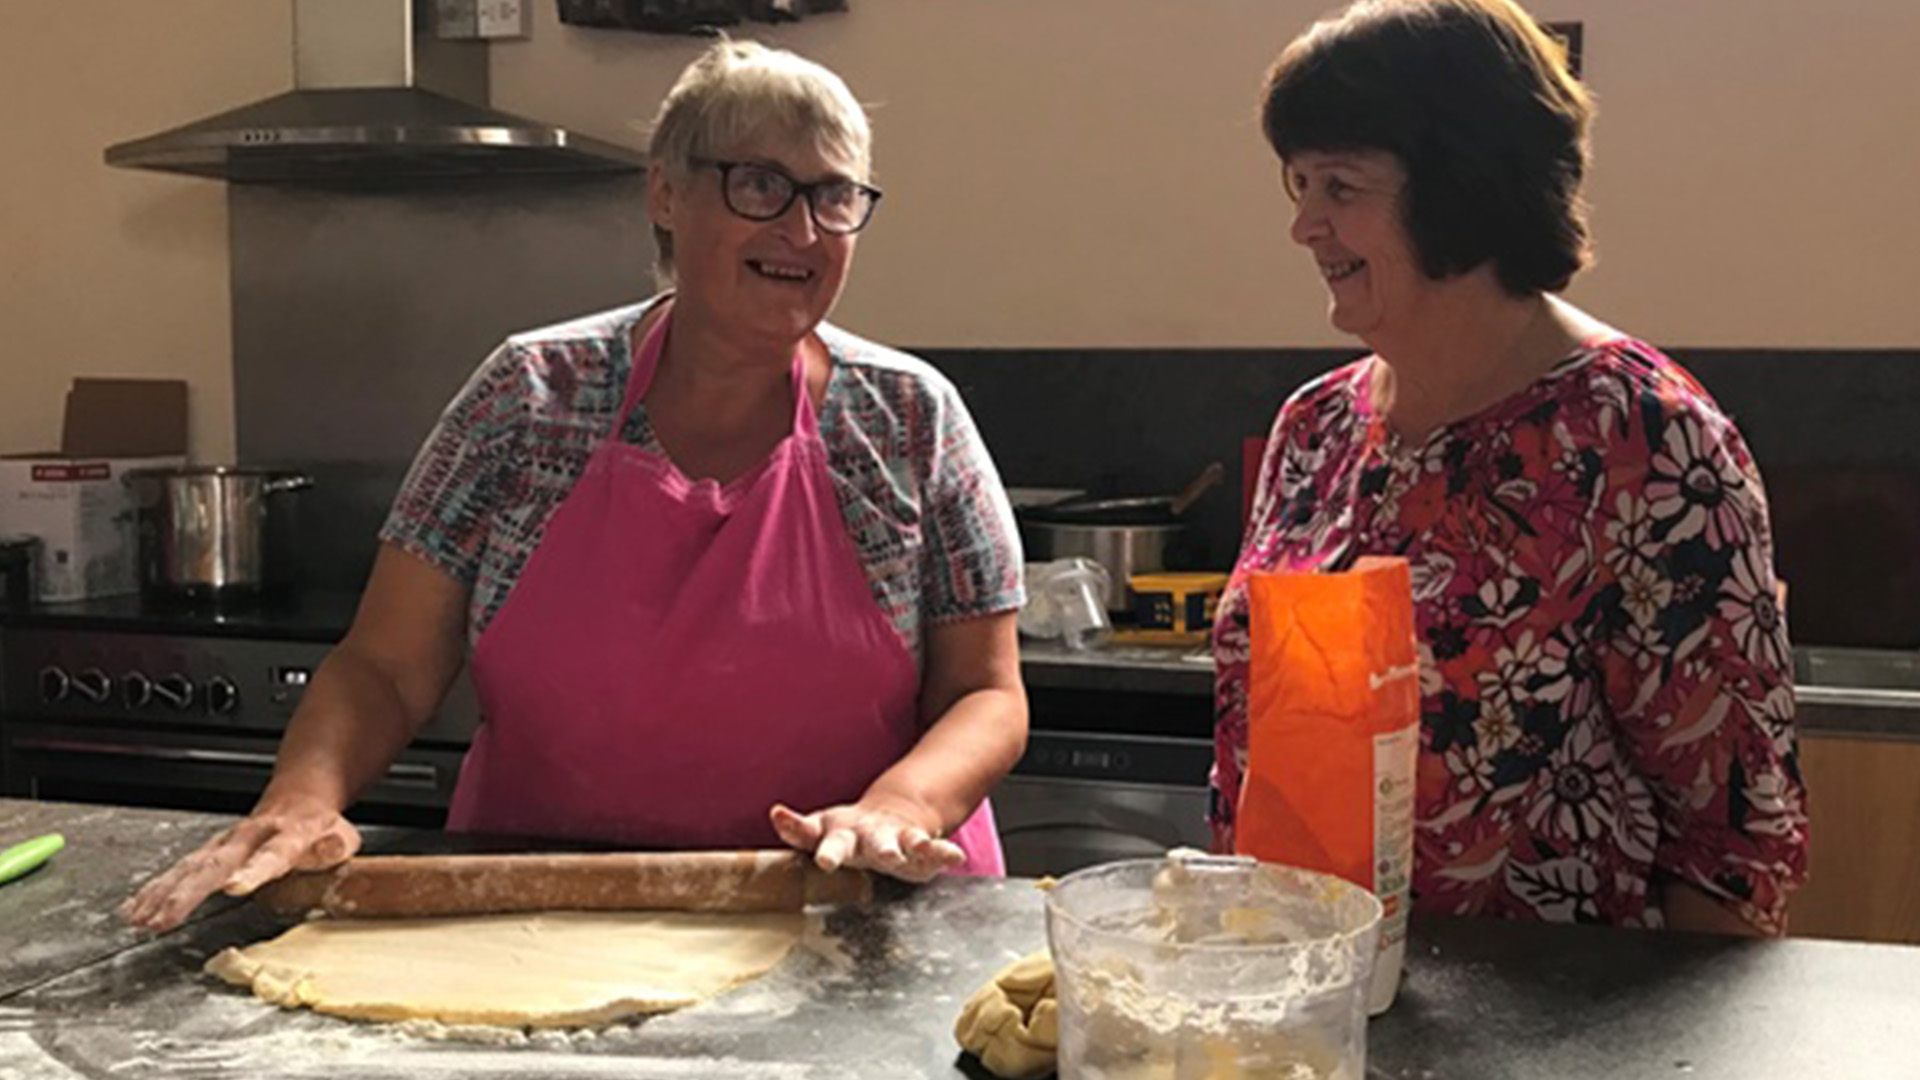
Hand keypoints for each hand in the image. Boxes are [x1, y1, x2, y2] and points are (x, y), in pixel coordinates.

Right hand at [118, 799, 360, 931]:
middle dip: (186, 893)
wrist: (298, 798)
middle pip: (215, 864)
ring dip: (162, 893)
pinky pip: (179, 870)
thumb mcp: (340, 836)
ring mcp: (224, 843)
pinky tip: (134, 908)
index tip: (235, 887)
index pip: (271, 854)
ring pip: (189, 867)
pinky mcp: (209, 852)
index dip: (254, 871)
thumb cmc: (319, 826)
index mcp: (287, 835)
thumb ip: (335, 846)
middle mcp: (248, 837)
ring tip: (140, 918)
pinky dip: (154, 889)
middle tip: (163, 919)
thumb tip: (332, 848)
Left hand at [770, 796, 965, 882]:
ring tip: (910, 849)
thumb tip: (776, 812)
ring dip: (904, 845)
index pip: (812, 832)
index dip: (795, 827)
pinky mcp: (920, 845)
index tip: (780, 816)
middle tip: (857, 858)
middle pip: (860, 841)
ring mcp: (895, 837)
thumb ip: (798, 829)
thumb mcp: (820, 830)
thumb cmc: (850, 833)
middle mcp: (866, 833)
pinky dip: (942, 852)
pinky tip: (953, 857)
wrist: (896, 814)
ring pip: (900, 841)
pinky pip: (934, 850)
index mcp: (837, 832)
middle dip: (860, 848)